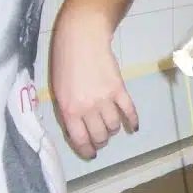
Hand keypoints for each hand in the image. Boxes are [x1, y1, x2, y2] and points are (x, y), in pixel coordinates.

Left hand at [49, 7, 137, 159]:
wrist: (81, 38)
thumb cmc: (64, 61)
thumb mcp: (58, 89)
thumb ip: (67, 111)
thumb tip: (77, 129)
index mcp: (69, 109)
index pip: (80, 140)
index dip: (86, 150)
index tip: (91, 154)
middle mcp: (88, 108)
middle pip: (100, 136)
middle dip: (101, 142)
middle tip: (101, 139)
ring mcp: (105, 99)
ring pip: (114, 127)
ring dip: (113, 131)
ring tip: (111, 127)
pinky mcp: (120, 90)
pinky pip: (129, 112)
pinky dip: (133, 121)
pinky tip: (133, 127)